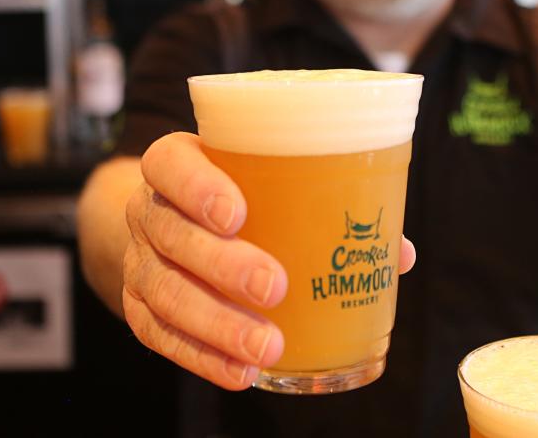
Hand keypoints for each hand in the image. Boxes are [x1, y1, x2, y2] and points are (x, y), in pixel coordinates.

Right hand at [122, 132, 415, 389]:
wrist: (173, 221)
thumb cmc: (240, 195)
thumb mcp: (271, 184)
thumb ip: (329, 208)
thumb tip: (399, 253)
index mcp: (180, 164)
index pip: (169, 164)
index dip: (197, 186)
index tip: (238, 213)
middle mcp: (151, 209)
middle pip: (172, 234)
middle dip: (222, 264)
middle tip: (274, 287)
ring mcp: (140, 260)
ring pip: (165, 292)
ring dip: (217, 324)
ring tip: (267, 347)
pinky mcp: (138, 306)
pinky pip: (160, 336)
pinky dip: (201, 358)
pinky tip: (241, 373)